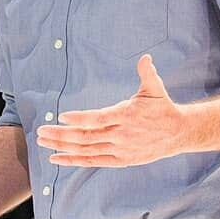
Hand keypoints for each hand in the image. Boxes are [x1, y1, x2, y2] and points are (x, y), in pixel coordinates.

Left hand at [35, 54, 184, 166]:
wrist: (178, 133)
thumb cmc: (163, 107)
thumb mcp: (156, 88)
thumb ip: (147, 73)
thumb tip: (146, 58)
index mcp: (127, 116)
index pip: (99, 119)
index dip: (80, 119)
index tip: (62, 116)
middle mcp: (122, 135)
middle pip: (86, 137)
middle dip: (61, 135)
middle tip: (41, 131)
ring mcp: (120, 150)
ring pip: (86, 150)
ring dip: (63, 147)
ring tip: (43, 142)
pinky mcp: (120, 160)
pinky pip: (93, 161)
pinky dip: (74, 160)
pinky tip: (57, 157)